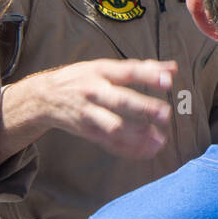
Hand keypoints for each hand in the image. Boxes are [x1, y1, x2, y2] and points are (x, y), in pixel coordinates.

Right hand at [0, 59, 176, 160]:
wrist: (44, 97)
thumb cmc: (83, 78)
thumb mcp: (106, 67)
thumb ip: (142, 68)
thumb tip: (173, 69)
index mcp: (102, 71)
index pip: (128, 72)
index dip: (148, 76)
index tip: (168, 82)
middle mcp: (95, 91)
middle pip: (121, 101)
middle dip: (144, 108)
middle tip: (166, 114)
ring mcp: (90, 113)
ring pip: (115, 126)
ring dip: (138, 135)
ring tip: (160, 140)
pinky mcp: (87, 132)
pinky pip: (110, 143)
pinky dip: (129, 150)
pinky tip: (148, 151)